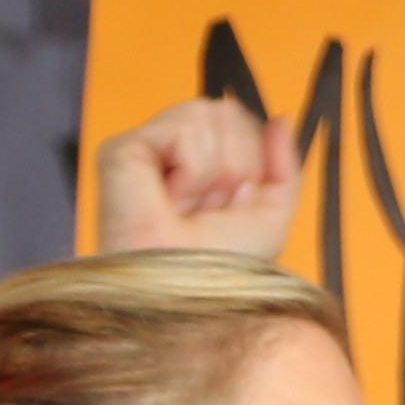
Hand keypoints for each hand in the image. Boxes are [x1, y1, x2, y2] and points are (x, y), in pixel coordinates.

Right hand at [96, 98, 306, 260]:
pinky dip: (194, 168)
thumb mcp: (271, 217)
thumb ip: (282, 166)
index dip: (252, 163)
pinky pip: (185, 127)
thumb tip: (279, 120)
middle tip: (209, 208)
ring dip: (216, 169)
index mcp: (200, 168)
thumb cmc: (224, 270)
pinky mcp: (122, 149)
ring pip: (209, 112)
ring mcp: (145, 150)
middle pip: (227, 112)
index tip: (231, 206)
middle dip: (237, 164)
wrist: (191, 293)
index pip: (240, 123)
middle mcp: (170, 156)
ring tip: (189, 205)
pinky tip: (171, 197)